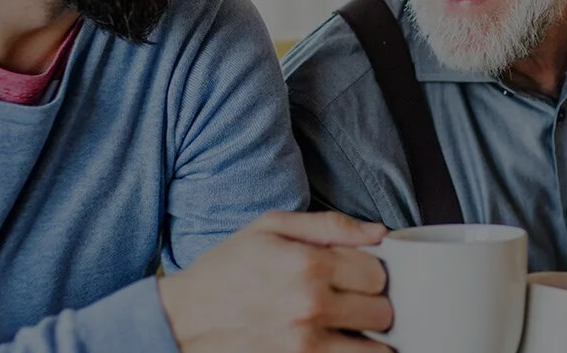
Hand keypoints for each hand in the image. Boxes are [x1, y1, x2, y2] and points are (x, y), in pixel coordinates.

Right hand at [160, 211, 393, 352]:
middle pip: (382, 310)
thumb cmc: (227, 270)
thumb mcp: (269, 228)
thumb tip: (379, 233)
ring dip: (368, 337)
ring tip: (348, 326)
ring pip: (377, 348)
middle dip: (371, 304)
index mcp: (308, 263)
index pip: (377, 272)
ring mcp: (306, 343)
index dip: (371, 272)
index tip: (355, 274)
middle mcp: (312, 305)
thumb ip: (329, 226)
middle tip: (350, 301)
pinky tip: (337, 342)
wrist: (184, 320)